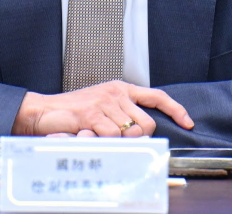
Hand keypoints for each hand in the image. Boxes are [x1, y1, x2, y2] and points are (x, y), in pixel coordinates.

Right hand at [12, 81, 193, 137]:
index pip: (157, 96)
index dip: (175, 109)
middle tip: (120, 140)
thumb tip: (142, 133)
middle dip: (139, 137)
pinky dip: (104, 142)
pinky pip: (112, 136)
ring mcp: (105, 101)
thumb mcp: (102, 108)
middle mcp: (116, 92)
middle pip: (147, 122)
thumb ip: (123, 115)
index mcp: (121, 89)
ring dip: (118, 141)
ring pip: (130, 132)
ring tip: (100, 136)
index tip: (187, 121)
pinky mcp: (93, 112)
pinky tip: (91, 136)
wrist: (43, 112)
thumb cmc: (72, 113)